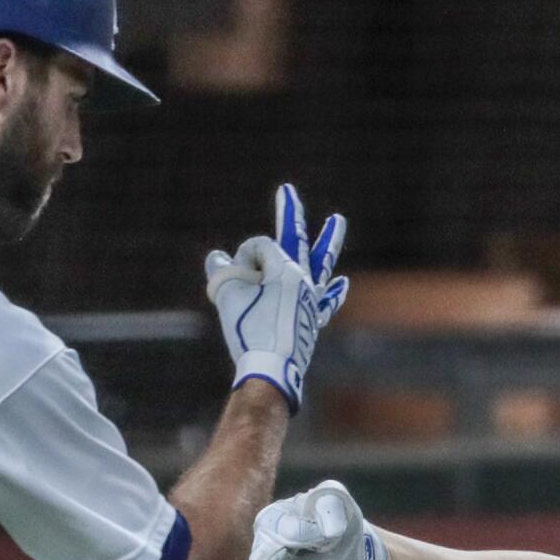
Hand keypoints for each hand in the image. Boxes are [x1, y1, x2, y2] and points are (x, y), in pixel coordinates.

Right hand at [204, 184, 348, 414]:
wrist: (271, 368)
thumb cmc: (247, 329)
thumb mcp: (227, 294)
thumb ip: (222, 270)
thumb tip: (218, 257)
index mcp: (285, 267)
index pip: (257, 248)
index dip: (241, 260)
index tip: (234, 280)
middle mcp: (303, 278)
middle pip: (296, 238)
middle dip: (289, 213)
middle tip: (288, 191)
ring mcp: (311, 298)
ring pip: (321, 263)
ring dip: (329, 241)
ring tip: (338, 220)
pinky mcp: (312, 320)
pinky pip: (325, 301)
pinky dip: (332, 292)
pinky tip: (341, 283)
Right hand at [225, 480, 386, 559]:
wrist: (353, 545)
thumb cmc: (337, 516)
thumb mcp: (337, 503)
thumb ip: (331, 507)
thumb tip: (327, 532)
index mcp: (275, 518)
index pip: (285, 528)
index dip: (306, 533)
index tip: (329, 535)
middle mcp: (271, 547)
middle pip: (265, 559)